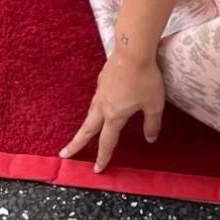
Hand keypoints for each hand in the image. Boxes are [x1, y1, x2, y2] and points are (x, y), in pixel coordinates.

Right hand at [60, 48, 164, 172]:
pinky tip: (100, 104)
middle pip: (87, 130)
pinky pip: (97, 98)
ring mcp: (100, 92)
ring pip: (90, 113)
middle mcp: (103, 106)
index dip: (102, 157)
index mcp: (115, 115)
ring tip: (84, 132)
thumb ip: (151, 124)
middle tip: (64, 154)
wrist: (133, 50)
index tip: (96, 169)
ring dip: (85, 125)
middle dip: (76, 144)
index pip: (107, 142)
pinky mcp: (102, 80)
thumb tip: (150, 139)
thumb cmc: (145, 78)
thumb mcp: (154, 104)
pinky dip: (95, 107)